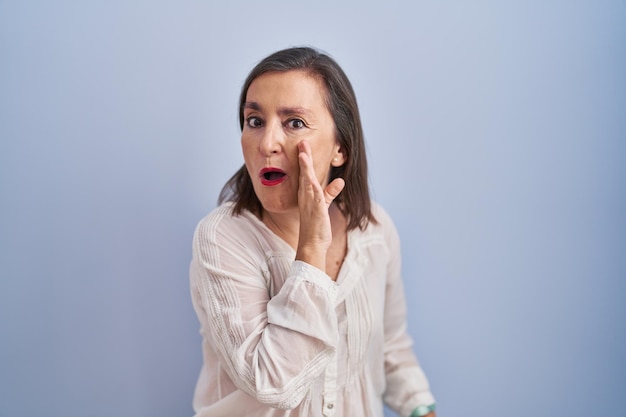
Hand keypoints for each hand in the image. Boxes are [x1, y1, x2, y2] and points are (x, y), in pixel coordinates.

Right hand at [295, 140, 344, 272]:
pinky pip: (314, 195)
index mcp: (307, 194)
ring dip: (305, 167)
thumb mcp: (324, 205)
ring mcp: (310, 202)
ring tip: (303, 152)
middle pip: (305, 173)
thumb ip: (331, 192)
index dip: (305, 159)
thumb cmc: (317, 226)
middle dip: (303, 157)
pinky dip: (312, 185)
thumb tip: (340, 181)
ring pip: (307, 181)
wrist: (312, 244)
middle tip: (302, 141)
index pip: (306, 173)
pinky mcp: (316, 210)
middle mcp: (306, 196)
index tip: (304, 146)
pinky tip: (310, 177)